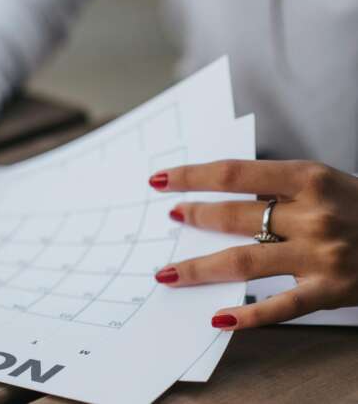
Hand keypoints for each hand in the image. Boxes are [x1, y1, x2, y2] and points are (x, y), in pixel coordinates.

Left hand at [150, 160, 357, 329]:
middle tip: (170, 218)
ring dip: (200, 267)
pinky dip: (248, 316)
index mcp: (310, 178)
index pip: (234, 173)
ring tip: (169, 272)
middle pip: (235, 216)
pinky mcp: (332, 291)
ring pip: (244, 261)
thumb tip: (222, 195)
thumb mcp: (327, 182)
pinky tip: (218, 318)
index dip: (192, 176)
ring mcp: (321, 255)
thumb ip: (280, 187)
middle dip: (194, 216)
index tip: (160, 179)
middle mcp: (313, 214)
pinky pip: (281, 307)